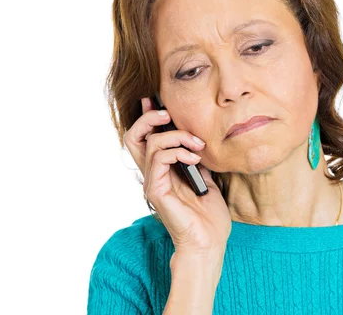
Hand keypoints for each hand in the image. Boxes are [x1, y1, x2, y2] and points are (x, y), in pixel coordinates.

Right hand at [123, 97, 230, 255]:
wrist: (209, 242)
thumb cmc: (209, 216)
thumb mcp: (205, 178)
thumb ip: (195, 159)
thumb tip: (197, 139)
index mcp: (162, 171)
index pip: (145, 138)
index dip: (147, 117)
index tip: (156, 100)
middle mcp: (152, 174)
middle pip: (133, 137)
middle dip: (149, 118)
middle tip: (167, 113)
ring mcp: (152, 182)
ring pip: (150, 143)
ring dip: (176, 136)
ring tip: (198, 145)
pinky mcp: (156, 191)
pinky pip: (159, 159)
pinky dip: (178, 152)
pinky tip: (195, 160)